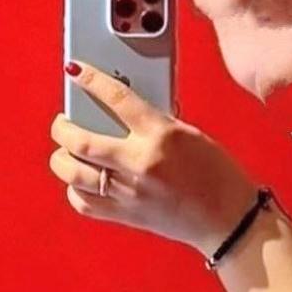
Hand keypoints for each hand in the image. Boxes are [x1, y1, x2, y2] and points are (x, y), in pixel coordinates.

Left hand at [49, 59, 260, 256]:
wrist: (230, 220)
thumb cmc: (219, 177)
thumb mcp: (191, 136)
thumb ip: (156, 122)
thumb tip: (122, 111)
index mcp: (162, 136)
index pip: (116, 98)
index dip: (90, 79)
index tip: (75, 70)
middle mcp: (140, 162)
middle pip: (80, 139)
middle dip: (62, 126)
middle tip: (63, 121)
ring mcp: (129, 191)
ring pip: (72, 172)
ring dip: (62, 157)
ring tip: (66, 150)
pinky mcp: (125, 215)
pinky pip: (83, 202)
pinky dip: (74, 189)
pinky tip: (80, 180)